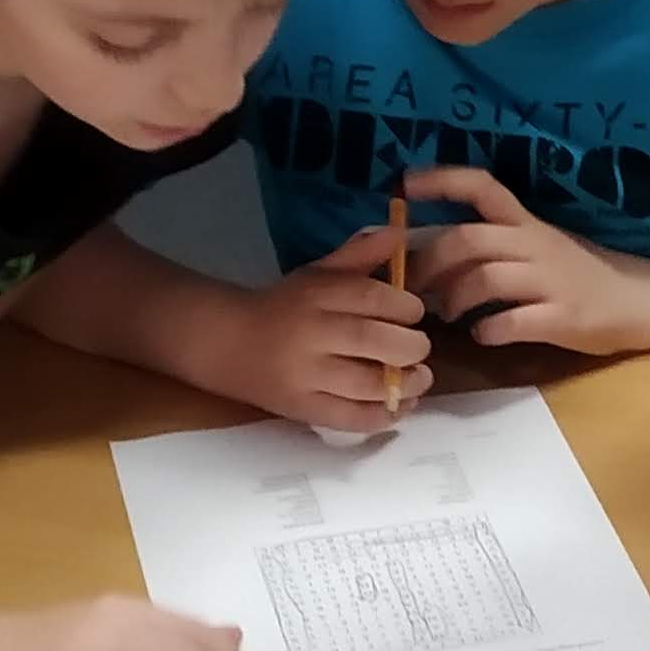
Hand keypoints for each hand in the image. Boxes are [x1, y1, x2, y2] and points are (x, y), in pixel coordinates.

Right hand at [214, 224, 433, 427]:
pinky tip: (401, 404)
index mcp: (315, 294)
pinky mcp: (304, 409)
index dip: (405, 307)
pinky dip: (385, 415)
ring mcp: (306, 376)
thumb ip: (359, 255)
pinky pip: (352, 418)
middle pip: (373, 340)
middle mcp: (310, 334)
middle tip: (418, 347)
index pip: (372, 297)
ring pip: (367, 384)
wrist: (229, 344)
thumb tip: (399, 232)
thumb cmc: (284, 306)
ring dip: (406, 384)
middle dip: (411, 346)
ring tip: (420, 377)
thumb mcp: (318, 273)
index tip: (413, 313)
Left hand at [399, 169, 649, 354]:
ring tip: (448, 315)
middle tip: (410, 286)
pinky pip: (513, 322)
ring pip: (485, 278)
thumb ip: (492, 247)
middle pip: (468, 240)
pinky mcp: (564, 317)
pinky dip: (488, 331)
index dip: (442, 180)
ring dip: (454, 298)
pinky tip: (484, 335)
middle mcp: (536, 245)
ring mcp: (551, 281)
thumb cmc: (582, 276)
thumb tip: (430, 255)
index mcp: (527, 223)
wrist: (642, 302)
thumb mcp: (539, 248)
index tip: (403, 184)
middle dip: (429, 262)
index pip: (482, 187)